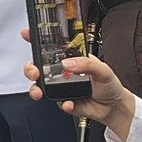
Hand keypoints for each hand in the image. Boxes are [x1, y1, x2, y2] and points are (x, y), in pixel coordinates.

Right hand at [20, 28, 134, 138]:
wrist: (114, 108)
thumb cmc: (109, 85)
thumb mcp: (103, 69)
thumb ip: (87, 64)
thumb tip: (68, 63)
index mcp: (71, 59)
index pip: (51, 47)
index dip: (37, 39)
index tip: (27, 34)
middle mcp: (63, 72)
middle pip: (38, 66)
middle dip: (30, 68)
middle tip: (35, 72)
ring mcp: (61, 87)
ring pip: (40, 85)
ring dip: (36, 88)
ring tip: (40, 91)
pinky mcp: (63, 101)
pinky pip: (56, 102)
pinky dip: (61, 103)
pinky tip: (69, 103)